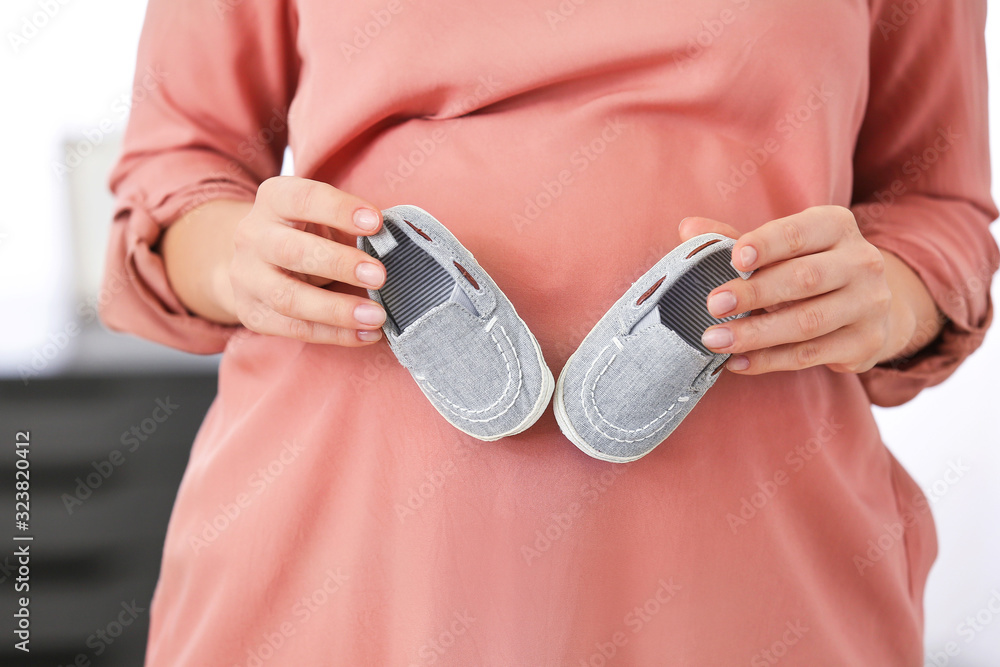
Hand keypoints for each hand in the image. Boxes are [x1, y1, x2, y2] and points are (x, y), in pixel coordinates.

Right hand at [229, 176, 387, 345]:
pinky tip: (366, 334)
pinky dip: (334, 334)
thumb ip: (353, 226)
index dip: (339, 209)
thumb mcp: (323, 217)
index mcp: (274, 200)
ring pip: (288, 297)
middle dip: (339, 264)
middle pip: (291, 251)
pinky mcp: (253, 313)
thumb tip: (396, 245)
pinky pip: (294, 328)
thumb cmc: (306, 233)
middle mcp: (253, 236)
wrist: (256, 261)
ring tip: (376, 316)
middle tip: (380, 276)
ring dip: (336, 310)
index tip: (376, 223)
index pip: (303, 199)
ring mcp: (248, 277)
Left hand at [679, 205, 936, 374]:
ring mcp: (869, 304)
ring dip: (756, 335)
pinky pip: (811, 354)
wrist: (870, 305)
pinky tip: (737, 362)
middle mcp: (862, 261)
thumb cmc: (808, 267)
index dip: (767, 245)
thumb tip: (688, 229)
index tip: (735, 258)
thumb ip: (733, 238)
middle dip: (755, 293)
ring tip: (715, 340)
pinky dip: (770, 360)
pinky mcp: (866, 342)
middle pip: (804, 279)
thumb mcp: (779, 246)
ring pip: (807, 322)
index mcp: (836, 225)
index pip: (799, 233)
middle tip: (713, 305)